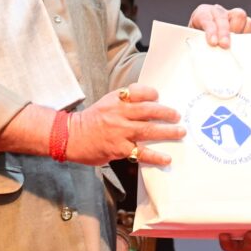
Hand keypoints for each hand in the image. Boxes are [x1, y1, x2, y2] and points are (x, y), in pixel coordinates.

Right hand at [66, 83, 185, 165]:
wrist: (71, 137)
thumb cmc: (91, 120)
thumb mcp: (106, 103)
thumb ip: (124, 101)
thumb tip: (147, 100)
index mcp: (116, 100)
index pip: (137, 91)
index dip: (150, 93)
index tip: (158, 96)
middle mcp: (119, 114)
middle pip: (148, 110)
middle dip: (165, 112)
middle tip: (177, 115)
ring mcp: (120, 132)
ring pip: (148, 130)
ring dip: (167, 131)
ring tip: (179, 132)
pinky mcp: (119, 148)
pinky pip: (141, 152)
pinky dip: (155, 156)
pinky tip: (166, 158)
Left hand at [188, 4, 250, 47]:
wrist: (202, 42)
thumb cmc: (198, 41)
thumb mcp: (192, 41)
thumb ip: (196, 44)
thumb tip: (204, 52)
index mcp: (202, 13)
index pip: (206, 18)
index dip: (210, 30)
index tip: (213, 42)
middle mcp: (217, 12)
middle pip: (223, 16)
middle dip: (224, 32)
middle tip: (225, 45)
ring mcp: (230, 15)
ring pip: (239, 15)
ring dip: (237, 30)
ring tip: (233, 43)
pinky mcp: (241, 23)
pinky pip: (248, 23)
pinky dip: (246, 33)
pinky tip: (240, 43)